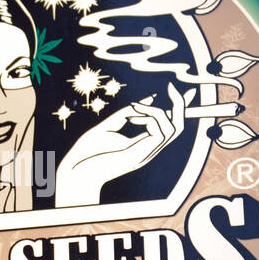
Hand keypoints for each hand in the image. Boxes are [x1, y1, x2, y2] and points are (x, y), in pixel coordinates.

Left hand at [55, 83, 194, 206]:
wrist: (75, 172)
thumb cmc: (87, 152)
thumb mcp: (108, 127)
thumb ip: (127, 114)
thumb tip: (144, 100)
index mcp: (142, 146)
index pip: (168, 128)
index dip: (178, 109)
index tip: (183, 91)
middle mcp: (148, 151)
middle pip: (178, 128)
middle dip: (180, 106)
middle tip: (171, 87)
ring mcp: (145, 154)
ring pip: (173, 128)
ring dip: (158, 110)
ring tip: (135, 107)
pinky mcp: (140, 155)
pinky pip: (160, 132)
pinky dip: (150, 116)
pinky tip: (133, 114)